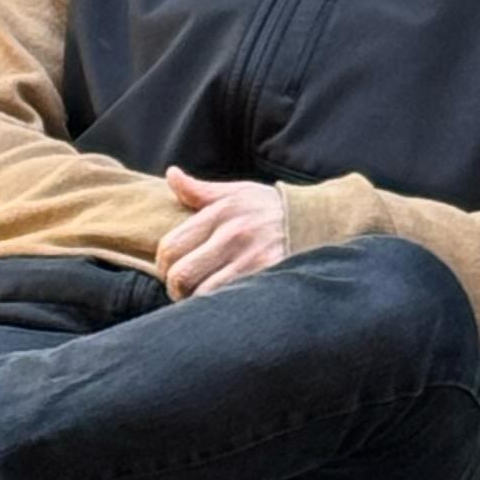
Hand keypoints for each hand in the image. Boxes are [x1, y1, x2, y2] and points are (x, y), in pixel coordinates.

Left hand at [158, 164, 290, 299]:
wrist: (317, 220)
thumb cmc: (270, 207)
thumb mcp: (237, 192)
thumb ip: (200, 190)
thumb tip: (172, 174)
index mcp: (221, 213)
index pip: (171, 246)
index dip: (162, 264)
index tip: (169, 269)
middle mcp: (232, 235)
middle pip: (181, 274)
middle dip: (175, 286)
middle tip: (181, 288)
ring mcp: (249, 259)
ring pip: (201, 293)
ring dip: (195, 300)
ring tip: (199, 298)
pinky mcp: (266, 277)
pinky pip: (228, 299)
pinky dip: (218, 305)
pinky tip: (220, 303)